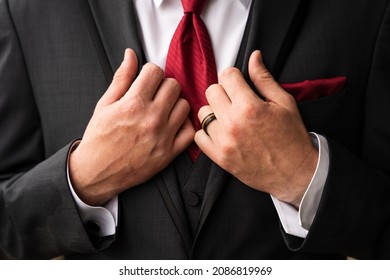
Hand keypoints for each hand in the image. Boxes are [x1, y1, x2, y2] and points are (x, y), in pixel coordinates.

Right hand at [69, 49, 194, 205]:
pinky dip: (183, 126)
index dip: (149, 73)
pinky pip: (190, 131)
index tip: (145, 81)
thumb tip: (131, 54)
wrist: (97, 172)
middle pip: (173, 85)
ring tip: (162, 110)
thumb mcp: (104, 105)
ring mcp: (163, 136)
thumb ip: (121, 78)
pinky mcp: (169, 153)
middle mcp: (151, 118)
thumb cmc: (99, 138)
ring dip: (175, 104)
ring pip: (185, 105)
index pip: (156, 71)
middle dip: (163, 86)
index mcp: (133, 104)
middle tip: (153, 95)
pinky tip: (172, 125)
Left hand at [195, 50, 317, 207]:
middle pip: (211, 91)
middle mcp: (232, 123)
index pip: (226, 76)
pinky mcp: (220, 158)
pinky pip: (199, 136)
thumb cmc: (292, 138)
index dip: (234, 76)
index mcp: (249, 106)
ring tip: (229, 118)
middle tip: (236, 100)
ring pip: (203, 113)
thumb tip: (254, 56)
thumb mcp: (284, 103)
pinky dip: (207, 133)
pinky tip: (221, 133)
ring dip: (214, 112)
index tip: (239, 83)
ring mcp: (223, 142)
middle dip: (223, 92)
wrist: (295, 173)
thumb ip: (264, 78)